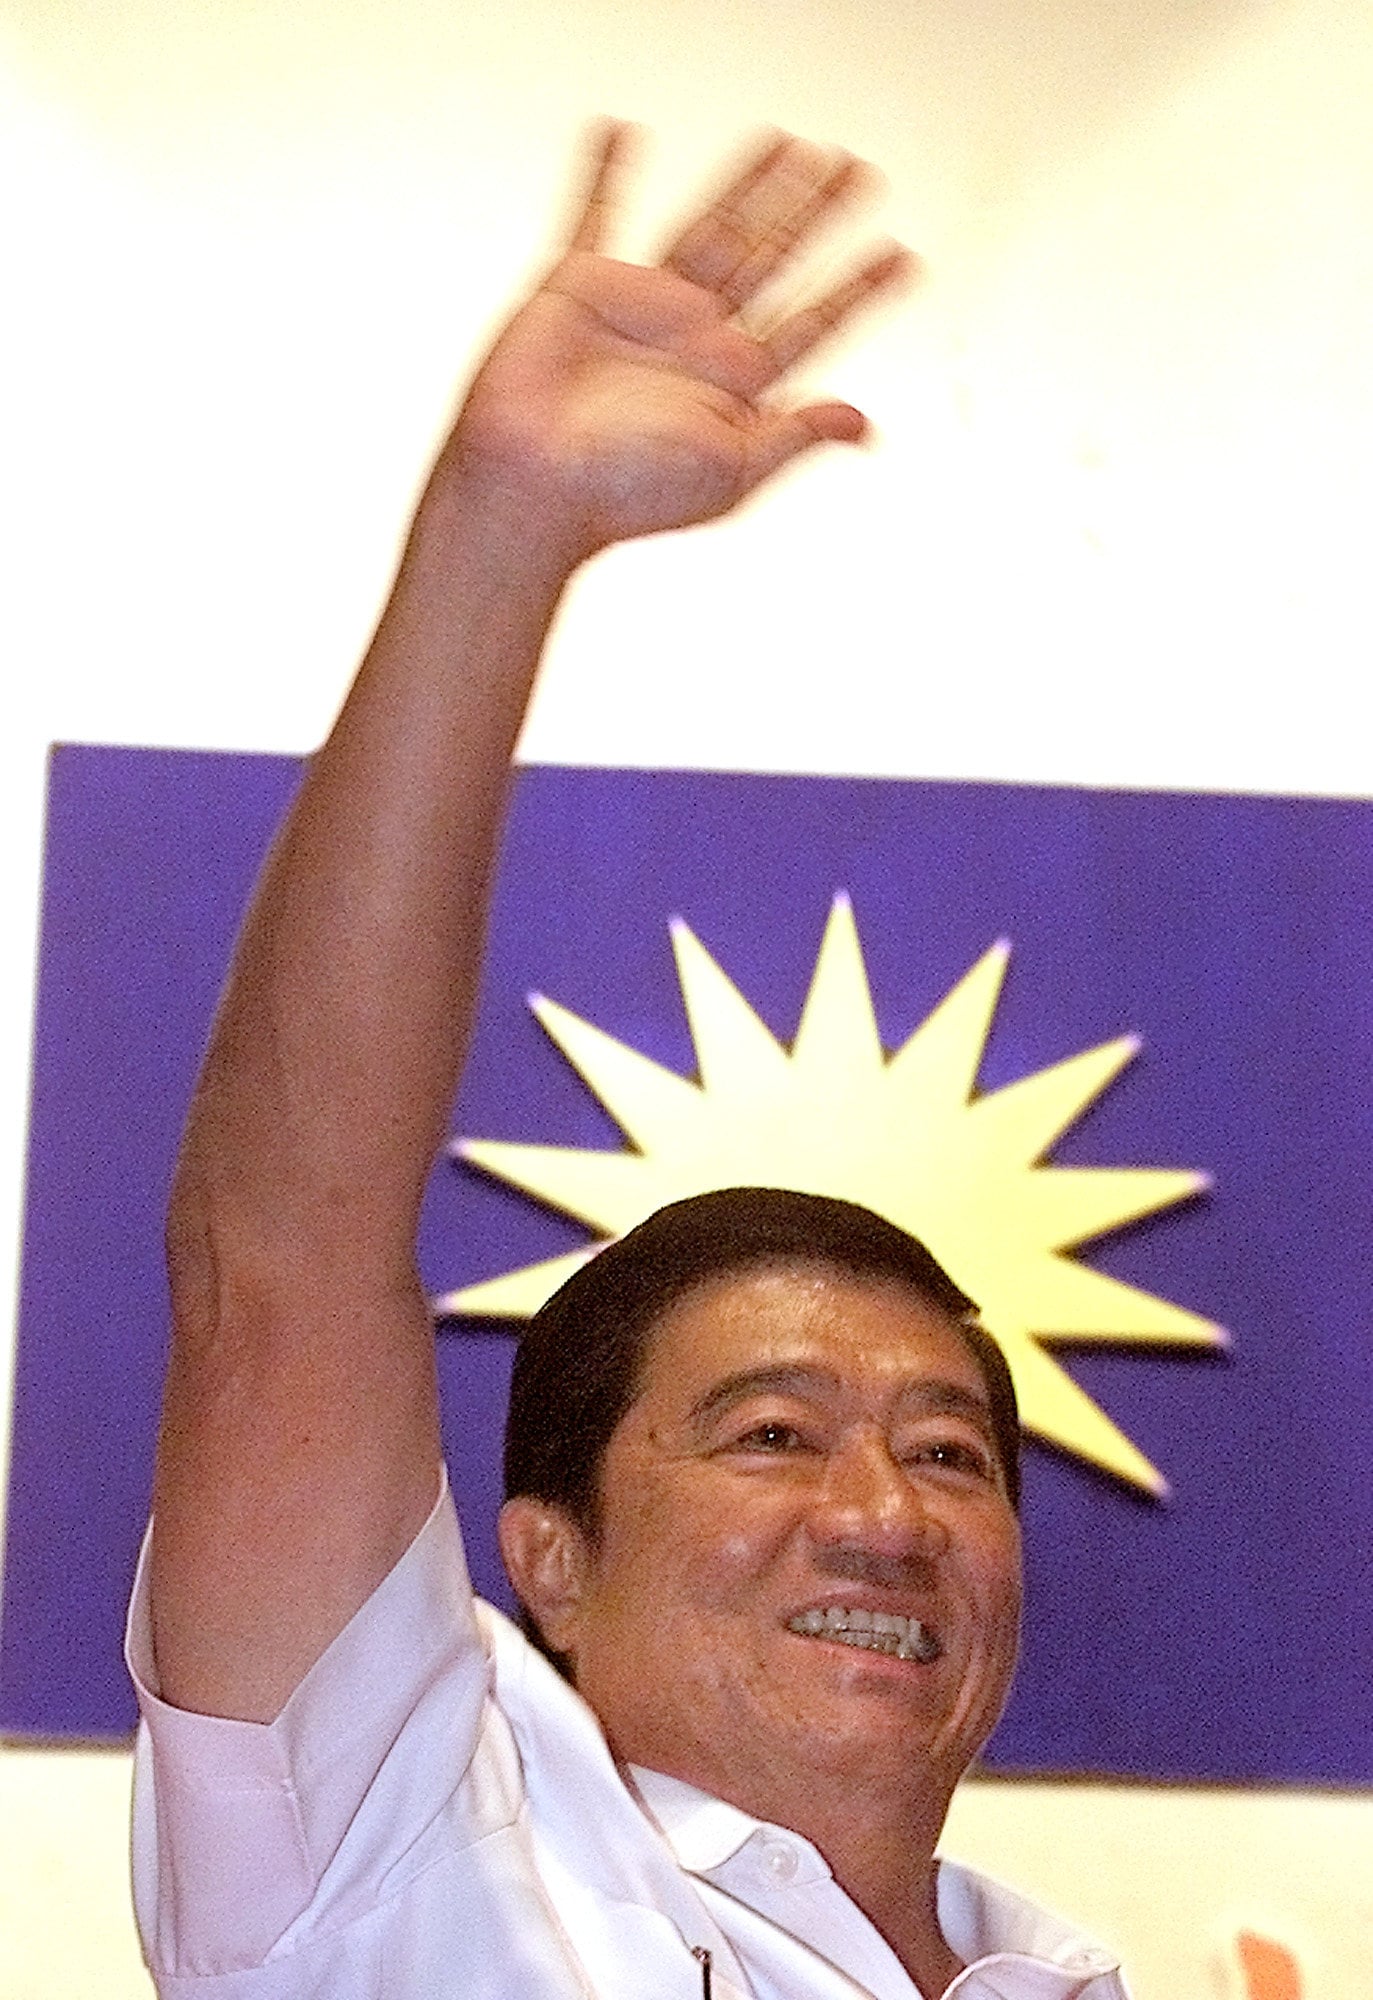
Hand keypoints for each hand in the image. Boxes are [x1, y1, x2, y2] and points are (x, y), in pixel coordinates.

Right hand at [441, 123, 915, 560]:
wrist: (531, 485)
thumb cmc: (624, 495)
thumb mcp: (730, 471)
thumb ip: (795, 437)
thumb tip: (865, 426)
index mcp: (736, 385)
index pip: (812, 324)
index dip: (857, 291)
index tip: (902, 257)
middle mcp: (697, 339)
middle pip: (772, 259)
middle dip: (815, 215)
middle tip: (858, 170)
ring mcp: (642, 307)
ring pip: (710, 226)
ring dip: (748, 184)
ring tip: (789, 141)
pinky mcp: (581, 286)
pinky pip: (595, 215)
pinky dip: (603, 175)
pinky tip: (621, 133)